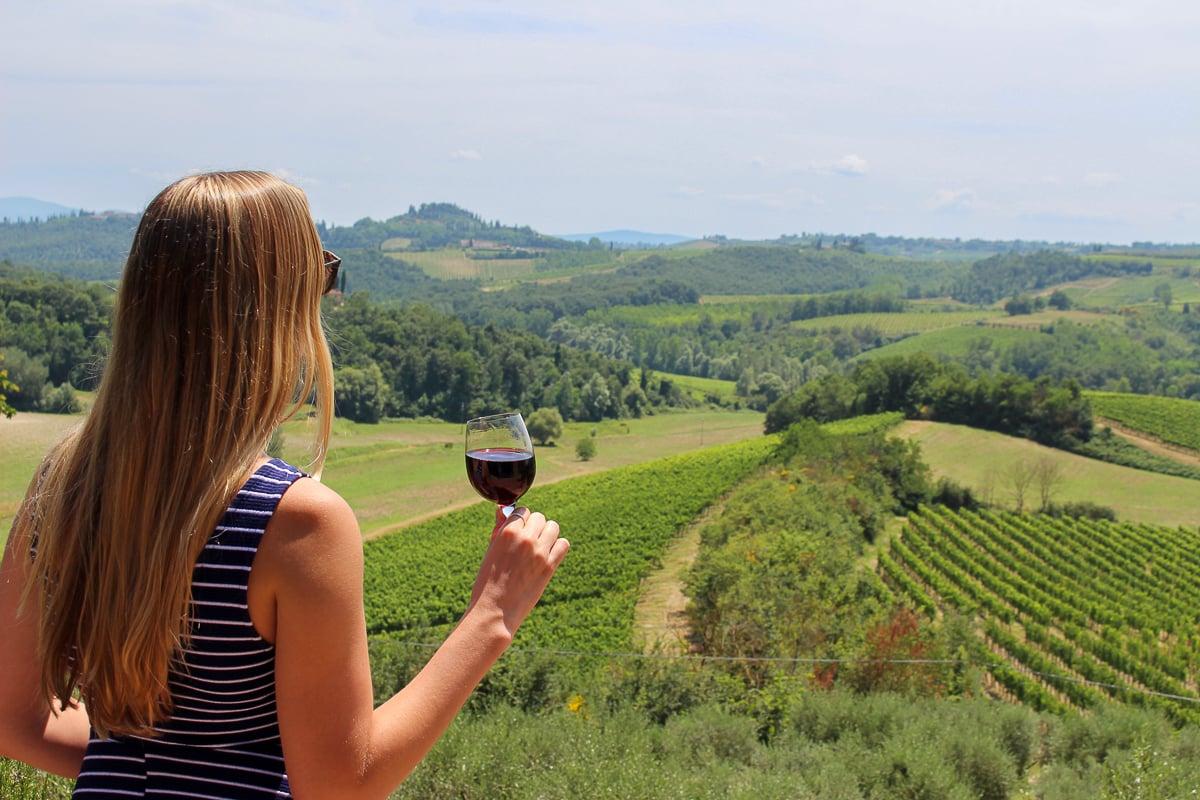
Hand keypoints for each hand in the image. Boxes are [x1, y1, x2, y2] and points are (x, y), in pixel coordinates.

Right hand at [468, 506, 568, 639]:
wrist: (495, 610)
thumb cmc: (488, 580)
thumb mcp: (491, 550)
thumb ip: (499, 527)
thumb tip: (504, 508)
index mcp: (508, 532)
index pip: (522, 511)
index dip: (520, 521)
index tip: (518, 532)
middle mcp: (526, 538)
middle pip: (539, 517)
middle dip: (534, 527)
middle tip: (527, 542)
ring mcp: (540, 552)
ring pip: (553, 527)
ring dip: (547, 534)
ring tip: (539, 547)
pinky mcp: (550, 566)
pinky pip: (563, 544)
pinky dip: (558, 547)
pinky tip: (548, 556)